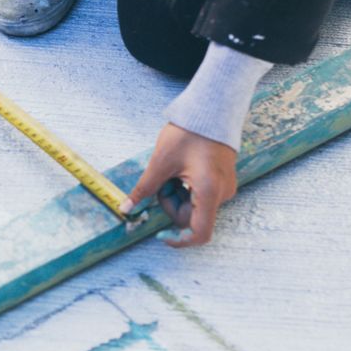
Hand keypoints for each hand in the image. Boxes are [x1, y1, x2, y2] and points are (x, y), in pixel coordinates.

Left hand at [122, 123, 238, 247]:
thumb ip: (144, 189)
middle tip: (160, 181)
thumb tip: (126, 209)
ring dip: (176, 195)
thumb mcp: (160, 162)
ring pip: (194, 206)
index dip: (179, 239)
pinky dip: (185, 189)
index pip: (199, 233)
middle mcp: (222, 194)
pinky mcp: (221, 181)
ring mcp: (224, 188)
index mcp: (209, 192)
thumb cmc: (188, 133)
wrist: (211, 111)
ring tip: (170, 171)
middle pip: (191, 217)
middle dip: (170, 205)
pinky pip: (200, 195)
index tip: (160, 233)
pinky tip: (179, 170)